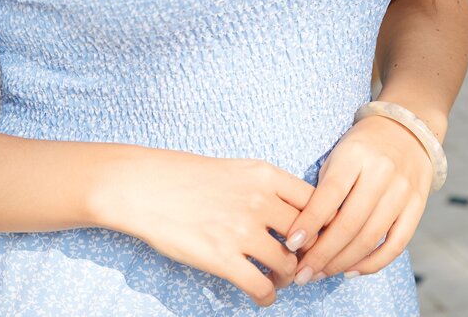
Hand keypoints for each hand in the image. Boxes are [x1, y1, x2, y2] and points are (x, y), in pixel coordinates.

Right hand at [91, 144, 315, 307]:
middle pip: (307, 237)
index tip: (317, 238)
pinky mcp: (222, 259)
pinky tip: (261, 295)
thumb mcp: (236, 169)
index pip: (316, 201)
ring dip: (287, 279)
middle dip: (308, 256)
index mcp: (265, 174)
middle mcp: (259, 201)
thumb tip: (296, 216)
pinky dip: (267, 297)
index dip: (322, 225)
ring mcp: (241, 230)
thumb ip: (267, 189)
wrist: (145, 186)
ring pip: (289, 266)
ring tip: (277, 279)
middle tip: (301, 265)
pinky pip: (262, 288)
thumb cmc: (187, 176)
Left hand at [282, 116, 433, 283]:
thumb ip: (324, 189)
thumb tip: (304, 232)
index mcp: (355, 155)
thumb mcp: (337, 155)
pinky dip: (372, 263)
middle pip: (349, 224)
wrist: (406, 130)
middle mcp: (381, 173)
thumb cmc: (361, 147)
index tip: (290, 244)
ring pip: (370, 238)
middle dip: (322, 254)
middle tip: (302, 273)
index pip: (329, 196)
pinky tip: (351, 271)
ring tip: (321, 273)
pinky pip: (396, 245)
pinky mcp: (417, 206)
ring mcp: (402, 191)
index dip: (308, 223)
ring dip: (342, 263)